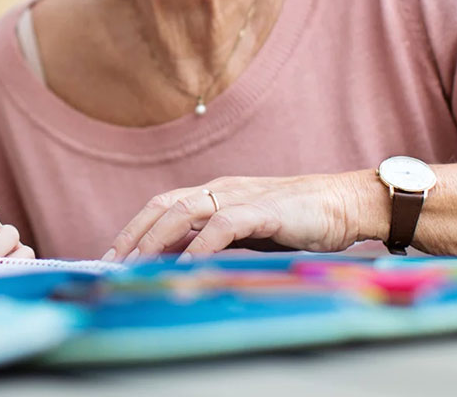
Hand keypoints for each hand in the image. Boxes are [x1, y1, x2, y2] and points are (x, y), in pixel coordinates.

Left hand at [105, 172, 373, 261]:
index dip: (135, 229)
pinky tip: (186, 265)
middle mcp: (221, 190)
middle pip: (164, 206)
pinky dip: (201, 245)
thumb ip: (215, 240)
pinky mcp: (264, 210)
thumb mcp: (247, 232)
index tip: (113, 258)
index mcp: (215, 193)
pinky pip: (223, 225)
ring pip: (185, 211)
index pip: (162, 207)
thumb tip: (180, 260)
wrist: (345, 204)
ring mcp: (241, 197)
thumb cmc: (298, 220)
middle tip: (112, 265)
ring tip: (138, 265)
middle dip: (134, 235)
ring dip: (157, 240)